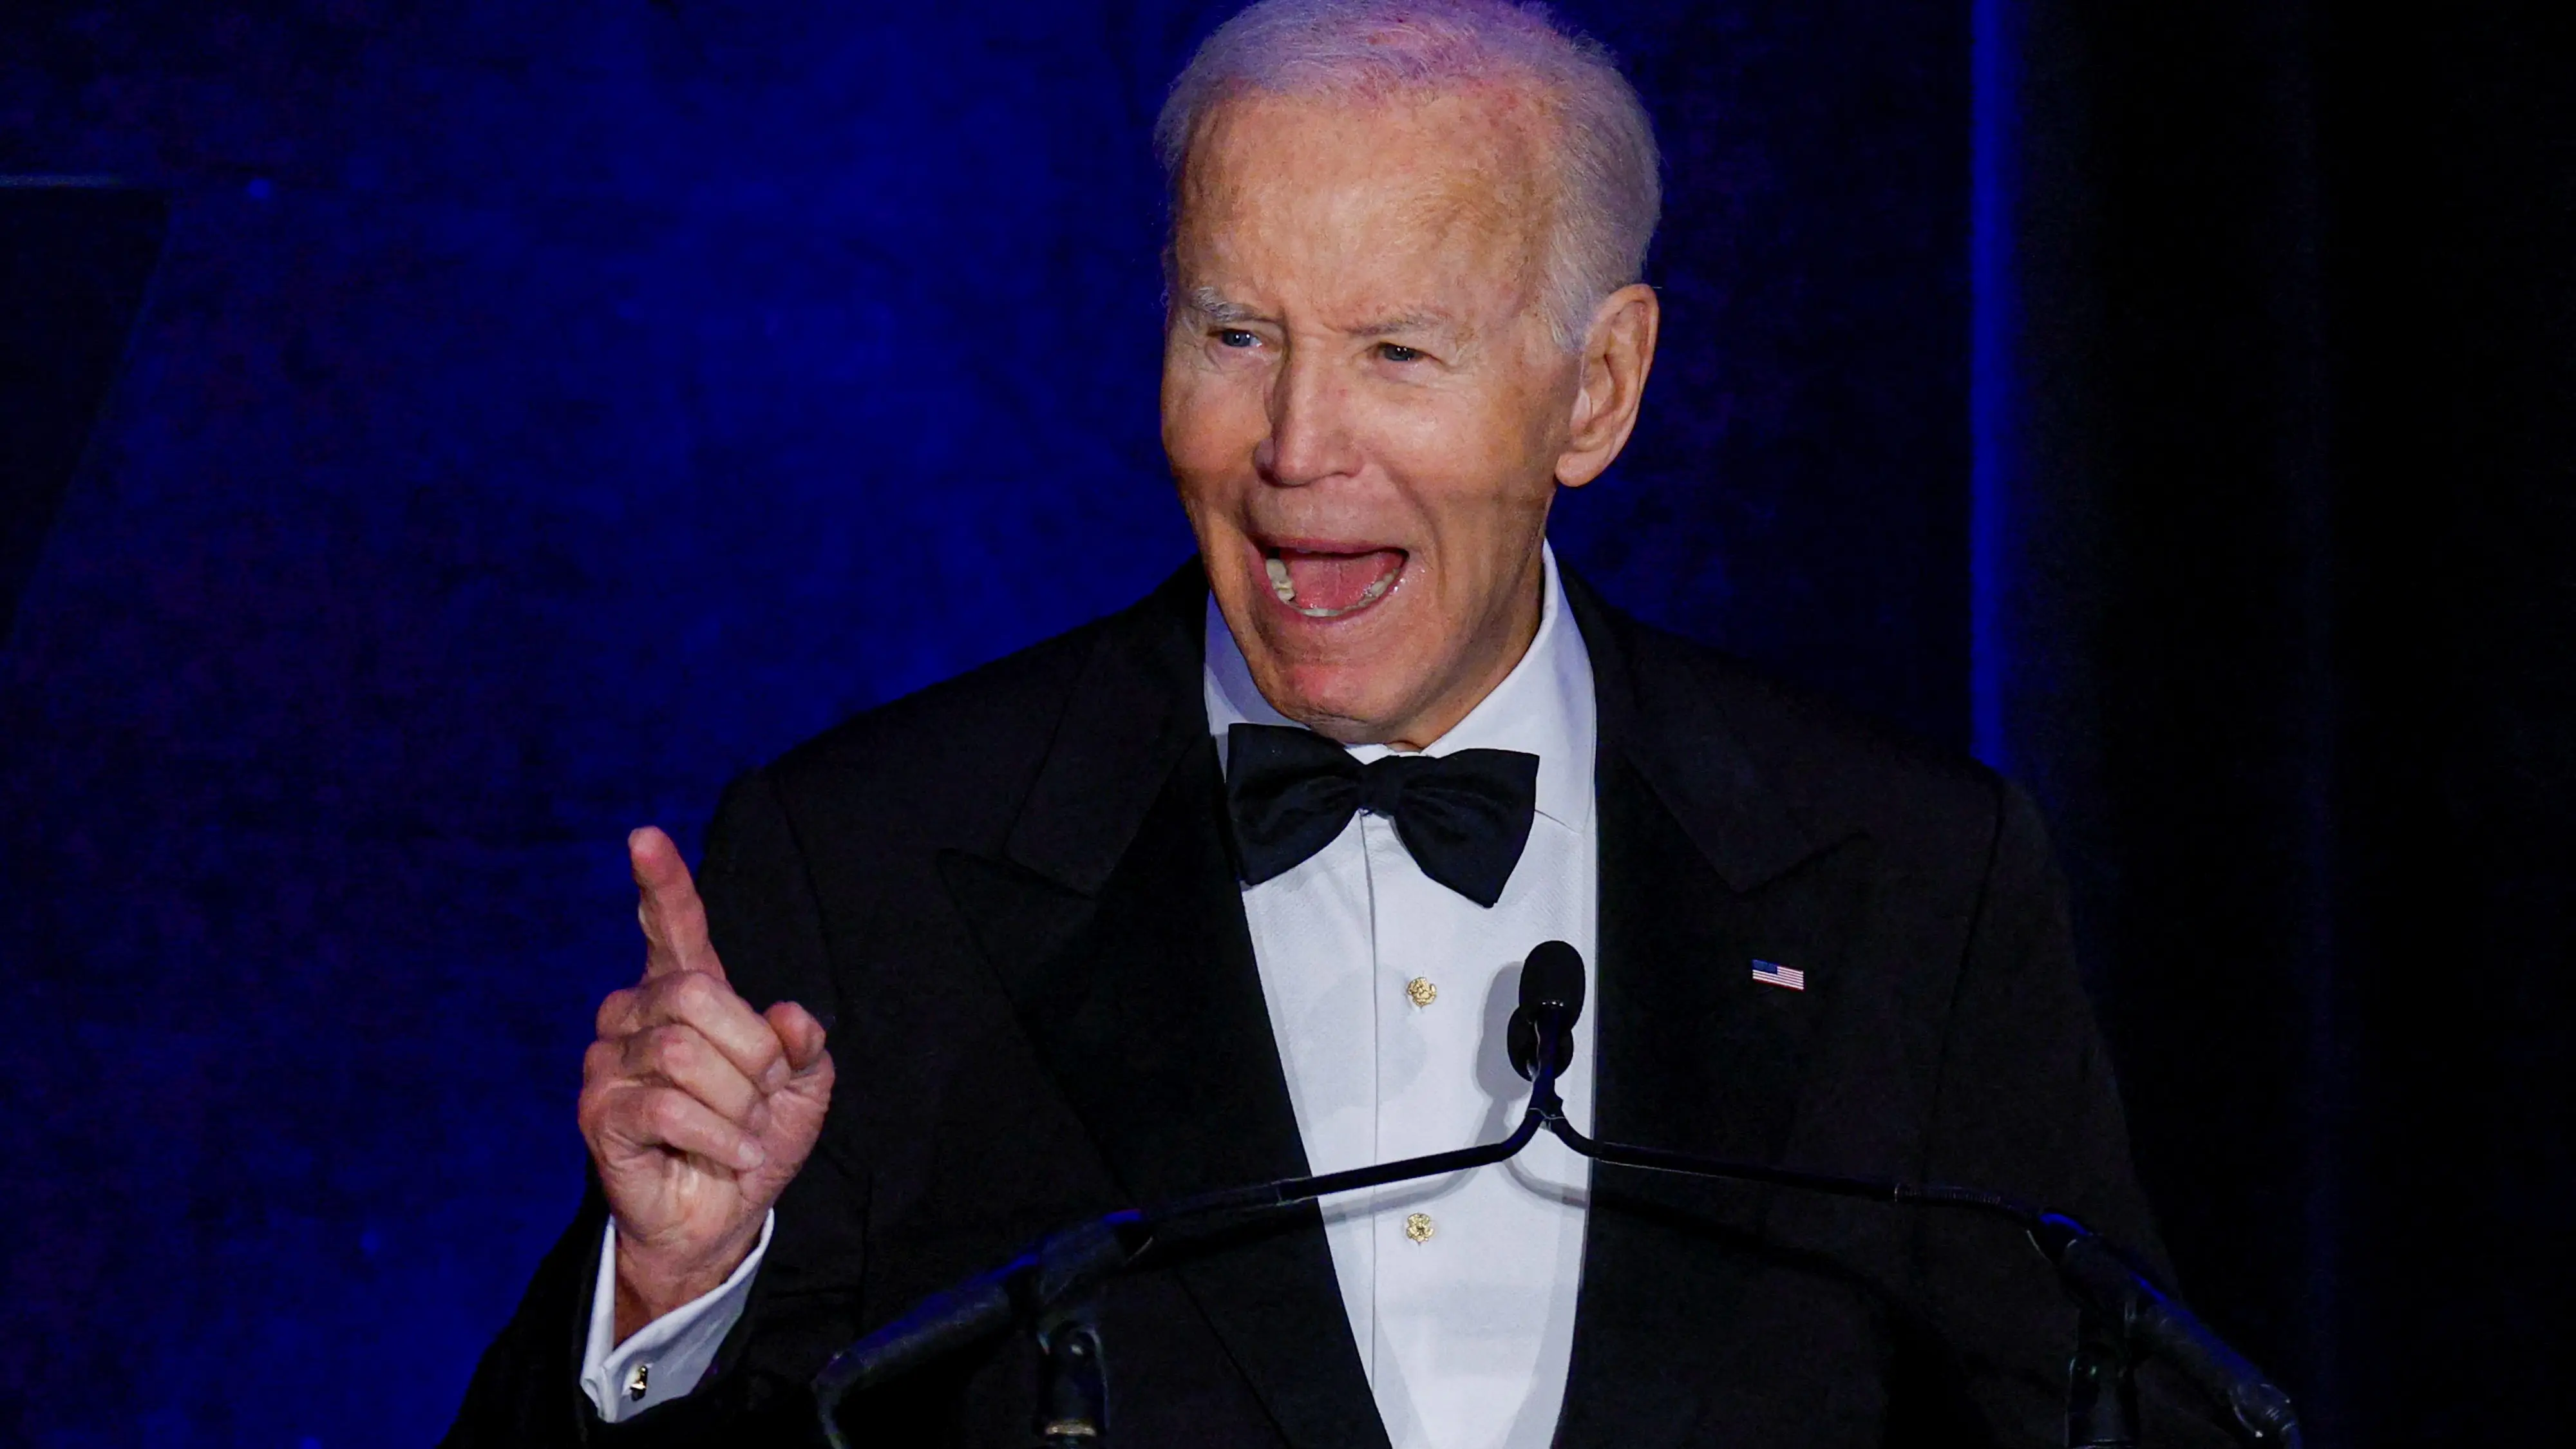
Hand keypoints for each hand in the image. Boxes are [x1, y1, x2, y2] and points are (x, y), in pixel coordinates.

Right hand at [577, 826, 834, 1342]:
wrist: (724, 1217)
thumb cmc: (755, 1139)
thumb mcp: (803, 1088)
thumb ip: (804, 1045)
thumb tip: (791, 1015)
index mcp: (686, 993)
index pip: (671, 926)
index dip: (662, 883)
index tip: (645, 837)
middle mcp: (635, 1015)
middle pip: (695, 993)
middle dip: (751, 1052)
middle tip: (763, 1096)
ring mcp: (608, 1063)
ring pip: (682, 1052)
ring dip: (737, 1102)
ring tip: (743, 1131)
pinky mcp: (598, 1114)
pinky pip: (664, 1105)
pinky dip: (718, 1134)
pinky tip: (734, 1155)